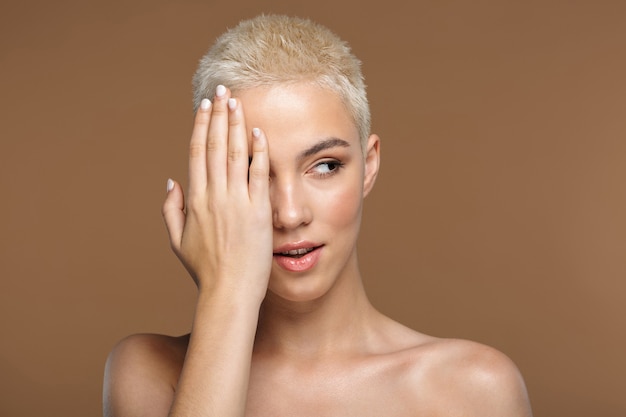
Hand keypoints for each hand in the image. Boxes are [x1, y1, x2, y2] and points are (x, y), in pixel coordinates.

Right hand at [162, 85, 271, 301]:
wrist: (229, 293)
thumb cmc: (205, 270)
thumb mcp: (178, 241)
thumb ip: (171, 209)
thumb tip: (170, 180)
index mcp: (195, 200)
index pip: (196, 152)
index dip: (200, 126)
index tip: (204, 106)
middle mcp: (214, 196)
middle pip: (214, 145)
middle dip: (218, 115)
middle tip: (221, 90)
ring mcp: (236, 202)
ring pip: (234, 154)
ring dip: (236, 124)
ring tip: (237, 101)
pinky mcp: (258, 212)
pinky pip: (258, 175)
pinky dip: (258, 152)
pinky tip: (259, 132)